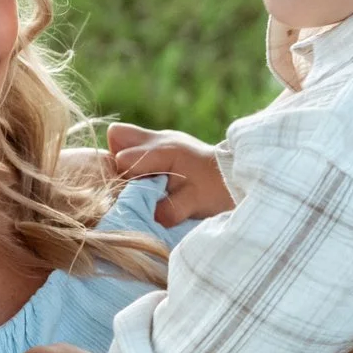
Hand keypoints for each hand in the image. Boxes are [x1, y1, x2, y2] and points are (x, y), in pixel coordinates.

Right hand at [108, 122, 230, 225]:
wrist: (235, 176)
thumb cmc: (215, 189)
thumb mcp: (194, 203)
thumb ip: (170, 210)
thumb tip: (150, 217)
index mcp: (163, 151)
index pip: (122, 159)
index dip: (125, 179)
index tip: (138, 192)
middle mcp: (158, 139)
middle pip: (118, 135)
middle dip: (118, 160)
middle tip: (135, 181)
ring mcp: (161, 137)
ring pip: (124, 136)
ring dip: (126, 157)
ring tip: (142, 178)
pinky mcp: (163, 142)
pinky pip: (136, 143)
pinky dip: (136, 159)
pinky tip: (151, 175)